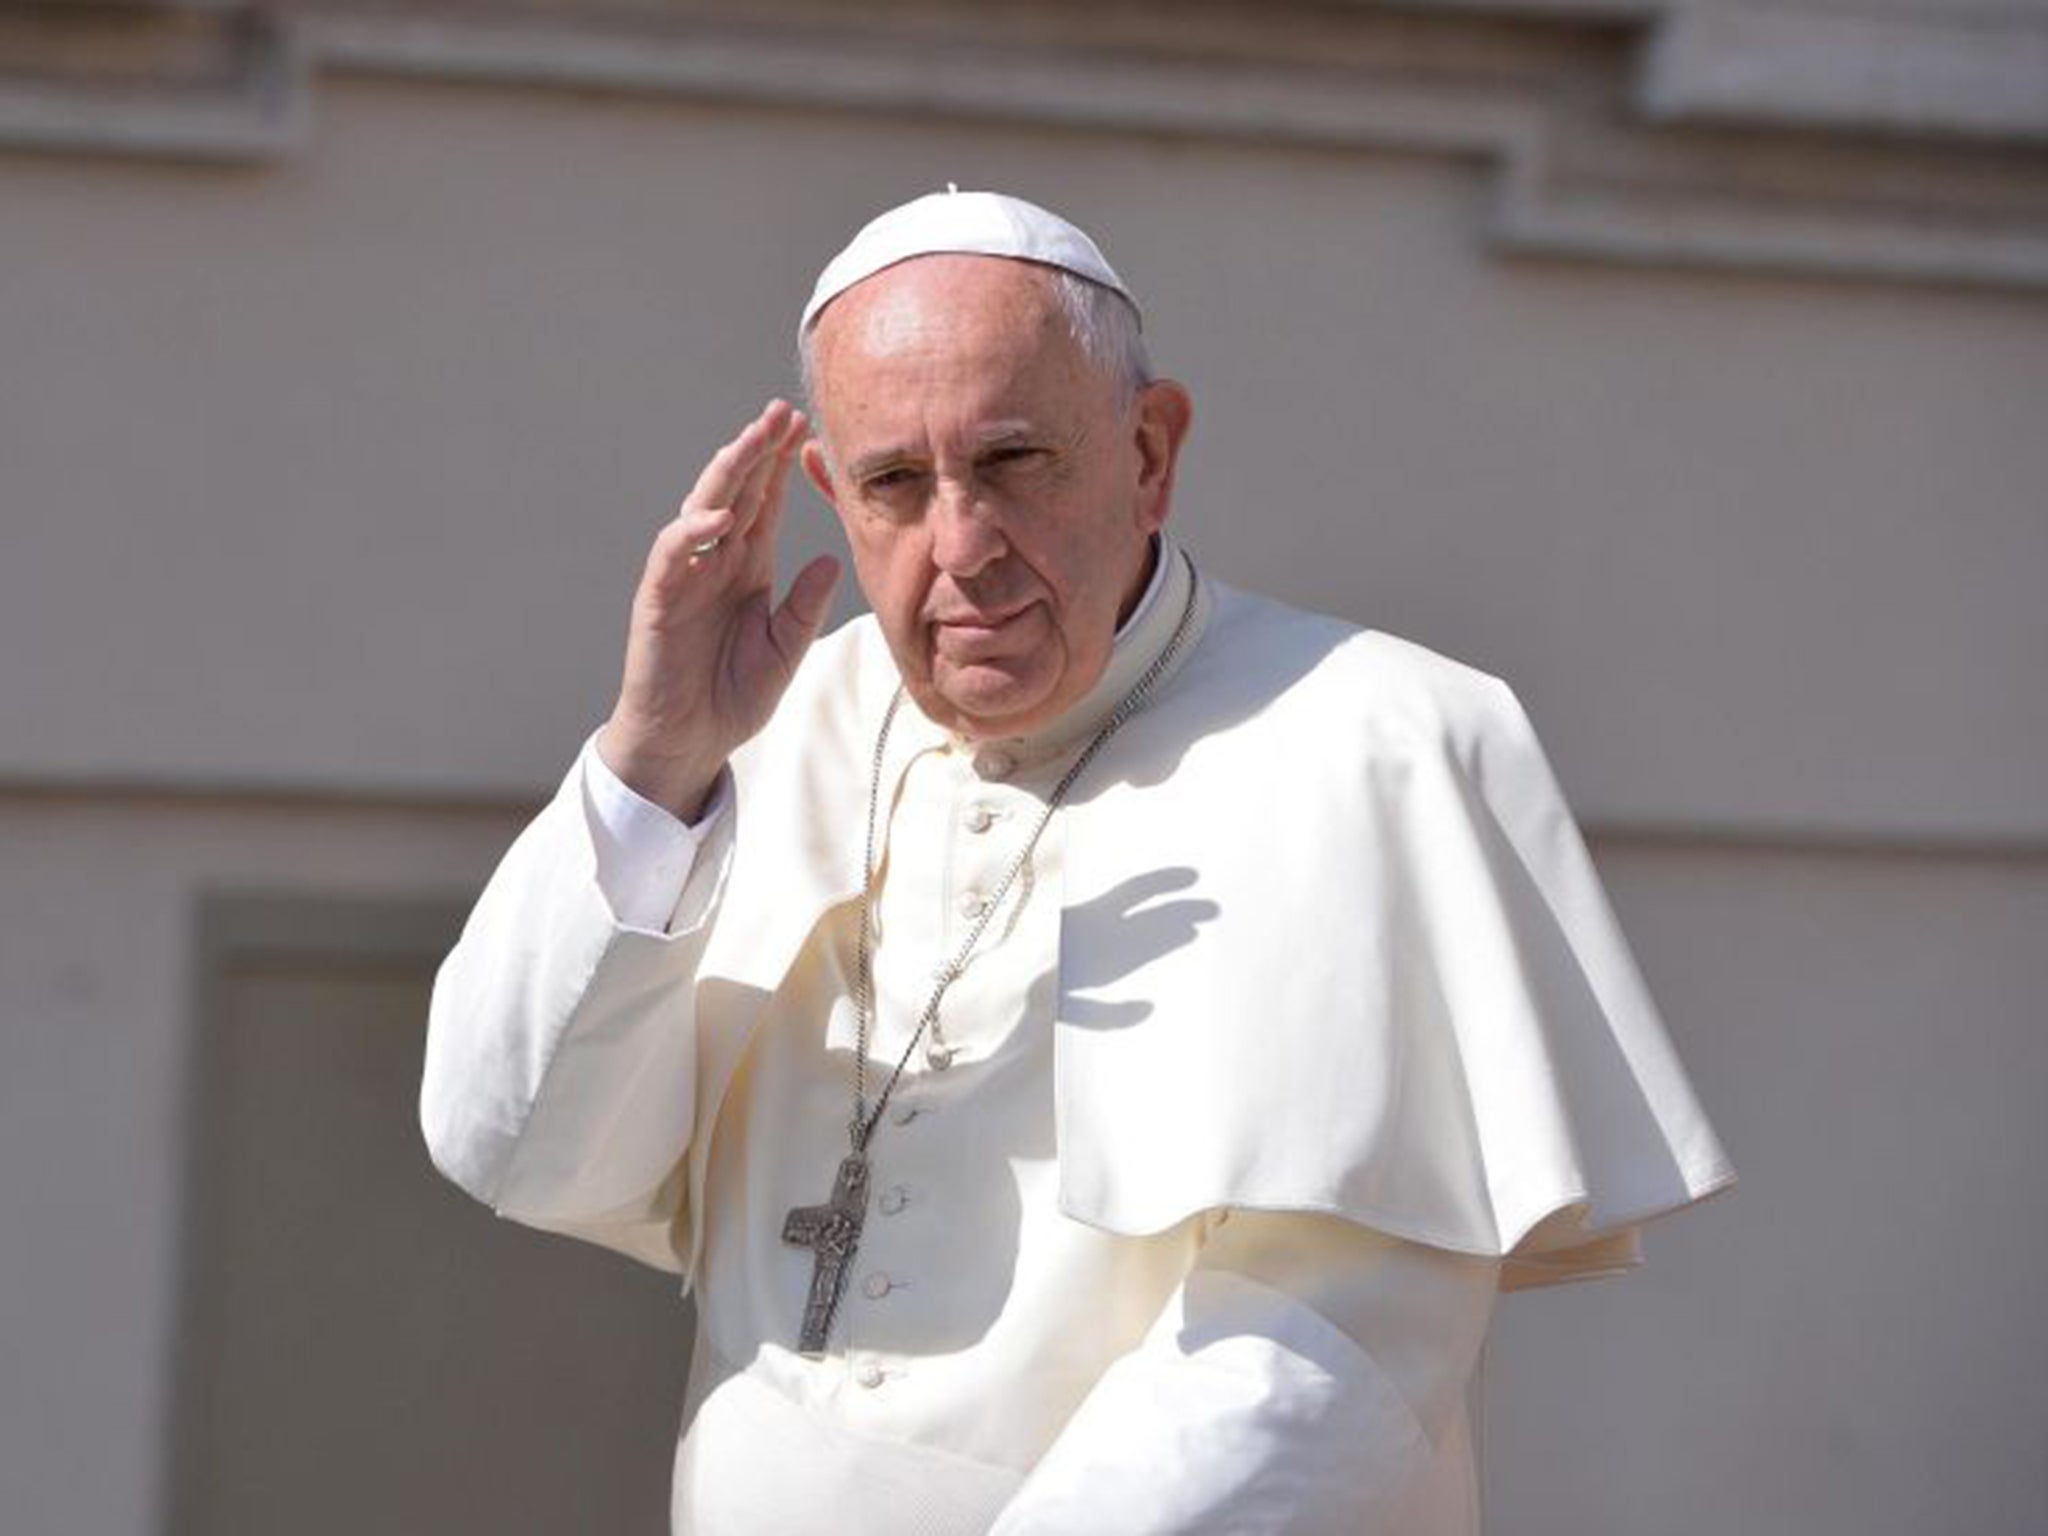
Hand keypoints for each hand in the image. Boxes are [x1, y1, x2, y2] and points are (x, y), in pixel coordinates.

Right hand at [598, 399, 840, 819]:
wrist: (690, 743)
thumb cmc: (732, 697)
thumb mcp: (785, 649)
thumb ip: (805, 606)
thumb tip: (830, 558)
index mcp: (746, 567)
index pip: (765, 504)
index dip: (781, 466)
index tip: (804, 429)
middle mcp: (714, 562)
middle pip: (736, 492)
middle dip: (756, 451)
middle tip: (780, 411)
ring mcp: (684, 576)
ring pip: (703, 509)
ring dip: (725, 474)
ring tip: (751, 440)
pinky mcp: (659, 600)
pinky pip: (673, 555)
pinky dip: (693, 532)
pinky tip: (720, 515)